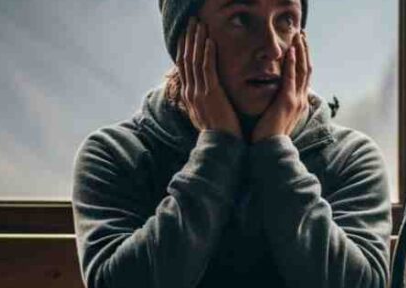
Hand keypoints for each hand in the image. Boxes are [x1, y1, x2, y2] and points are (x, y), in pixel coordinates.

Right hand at [179, 18, 240, 137]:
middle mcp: (190, 91)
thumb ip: (202, 103)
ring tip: (200, 24)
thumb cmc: (218, 134)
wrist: (221, 146)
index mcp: (189, 96)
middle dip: (189, 38)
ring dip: (197, 40)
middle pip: (186, 59)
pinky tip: (209, 40)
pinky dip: (207, 53)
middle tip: (191, 23)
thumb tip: (200, 97)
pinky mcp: (210, 93)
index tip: (186, 34)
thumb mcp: (205, 116)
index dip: (184, 48)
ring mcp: (199, 91)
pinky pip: (207, 68)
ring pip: (195, 60)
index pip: (184, 67)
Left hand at [252, 30, 310, 142]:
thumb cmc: (269, 135)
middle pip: (307, 69)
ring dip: (301, 52)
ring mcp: (296, 100)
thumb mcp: (277, 116)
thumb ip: (279, 105)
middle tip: (302, 34)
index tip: (300, 46)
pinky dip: (292, 64)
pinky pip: (291, 78)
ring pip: (302, 70)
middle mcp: (301, 100)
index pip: (303, 76)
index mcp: (298, 103)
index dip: (303, 59)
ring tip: (299, 36)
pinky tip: (291, 51)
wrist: (269, 149)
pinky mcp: (287, 101)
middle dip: (305, 51)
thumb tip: (276, 97)